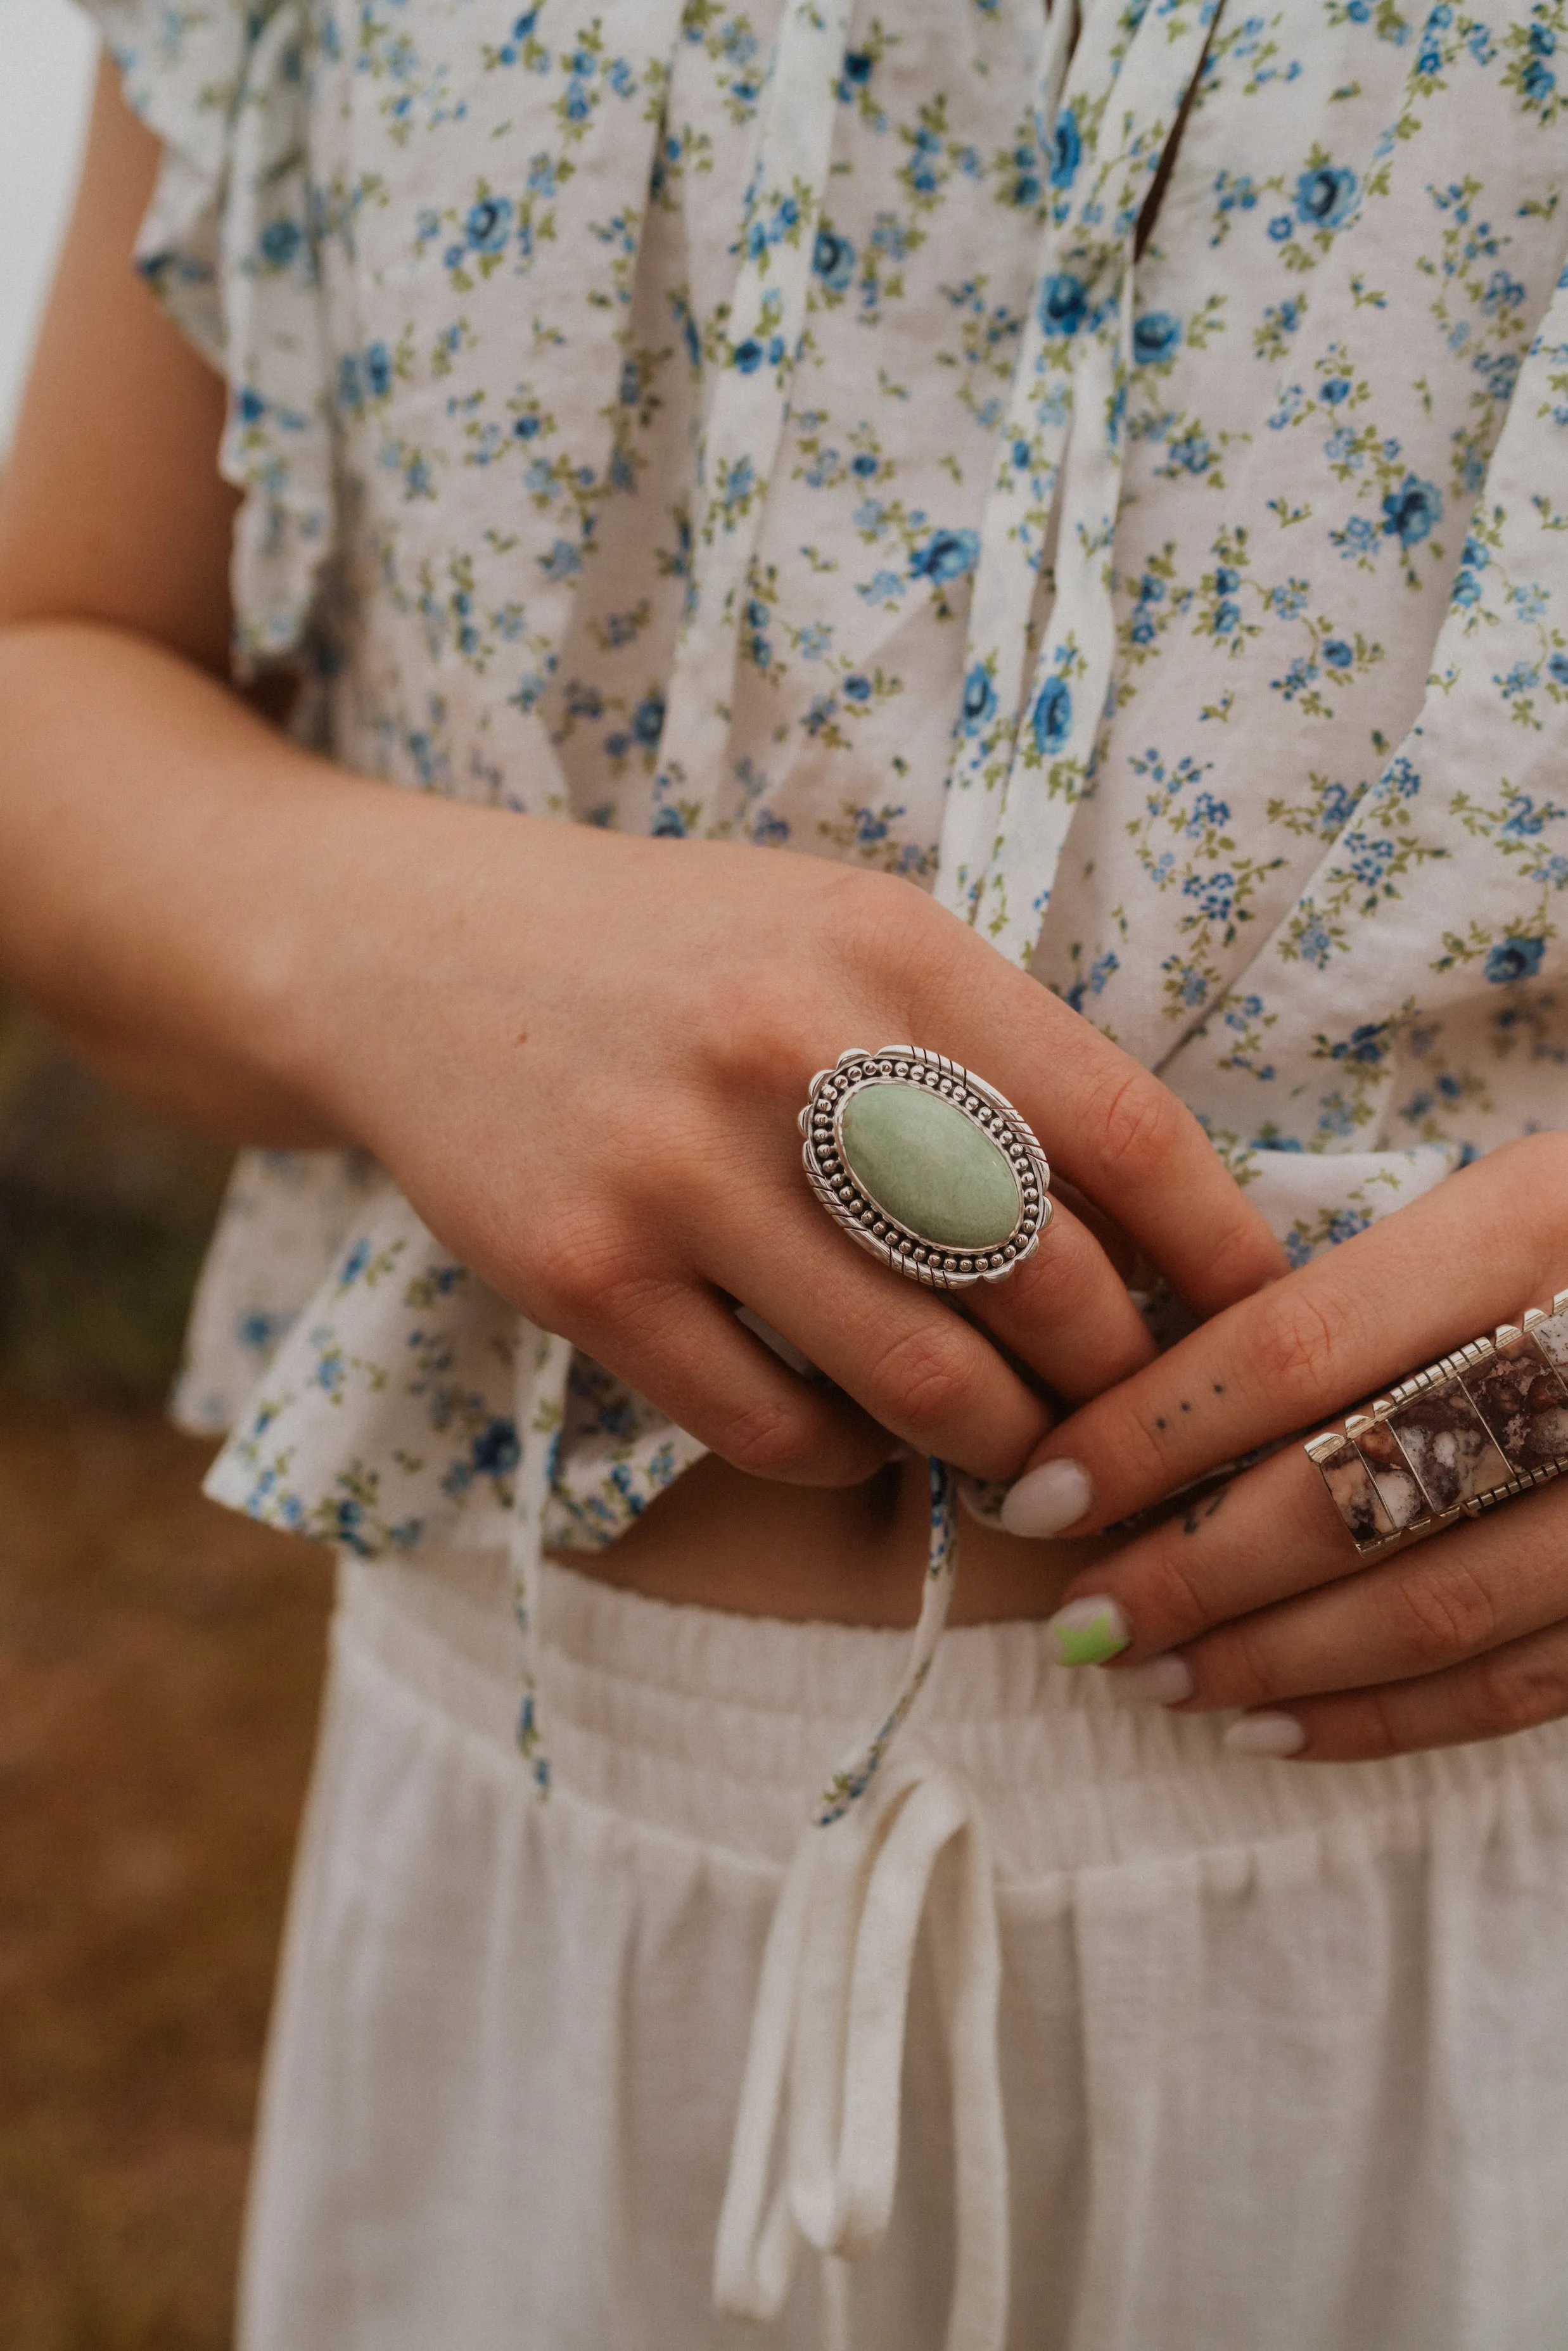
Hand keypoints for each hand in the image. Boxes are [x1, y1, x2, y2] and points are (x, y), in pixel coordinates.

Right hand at [296, 810, 1284, 1489]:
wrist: (419, 957)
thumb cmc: (679, 956)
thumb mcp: (846, 935)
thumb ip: (988, 1053)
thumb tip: (1152, 1237)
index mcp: (890, 946)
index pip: (1122, 1129)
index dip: (1220, 1249)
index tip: (1259, 1321)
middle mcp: (791, 1049)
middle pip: (1042, 1279)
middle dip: (1115, 1379)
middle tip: (1122, 1413)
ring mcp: (677, 1169)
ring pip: (920, 1381)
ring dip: (995, 1444)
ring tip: (1011, 1447)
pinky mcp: (583, 1273)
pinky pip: (772, 1429)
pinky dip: (844, 1458)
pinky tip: (850, 1430)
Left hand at [1009, 1133, 1567, 1758]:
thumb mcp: (1521, 1197)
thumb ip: (1375, 1291)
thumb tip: (1159, 1402)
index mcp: (1539, 1222)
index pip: (1295, 1347)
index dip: (1150, 1432)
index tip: (1040, 1489)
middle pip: (1349, 1492)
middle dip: (1187, 1571)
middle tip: (1078, 1617)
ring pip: (1431, 1607)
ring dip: (1268, 1658)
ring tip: (1150, 1676)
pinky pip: (1526, 1680)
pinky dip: (1390, 1717)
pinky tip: (1277, 1725)